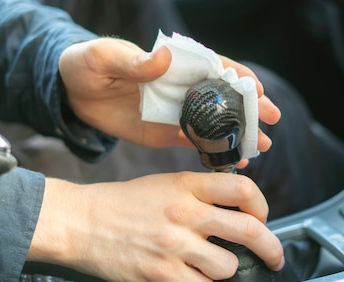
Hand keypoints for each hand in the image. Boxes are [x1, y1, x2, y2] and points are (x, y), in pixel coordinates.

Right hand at [27, 172, 284, 281]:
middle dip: (271, 247)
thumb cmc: (118, 204)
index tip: (262, 217)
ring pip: (227, 265)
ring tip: (210, 267)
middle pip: (248, 230)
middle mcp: (185, 212)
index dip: (261, 206)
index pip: (243, 189)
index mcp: (186, 185)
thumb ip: (198, 194)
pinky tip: (190, 281)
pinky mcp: (161, 271)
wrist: (79, 221)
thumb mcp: (162, 183)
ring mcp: (174, 243)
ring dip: (225, 271)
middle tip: (274, 256)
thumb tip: (231, 211)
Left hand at [58, 38, 280, 156]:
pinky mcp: (167, 133)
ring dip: (240, 132)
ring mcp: (177, 111)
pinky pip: (197, 142)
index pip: (212, 65)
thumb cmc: (86, 65)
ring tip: (262, 146)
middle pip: (223, 96)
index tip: (256, 89)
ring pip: (217, 122)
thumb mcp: (104, 57)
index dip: (237, 76)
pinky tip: (234, 161)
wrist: (71, 95)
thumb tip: (163, 58)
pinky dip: (217, 151)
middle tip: (272, 120)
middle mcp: (181, 87)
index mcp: (172, 63)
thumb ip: (132, 59)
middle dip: (250, 107)